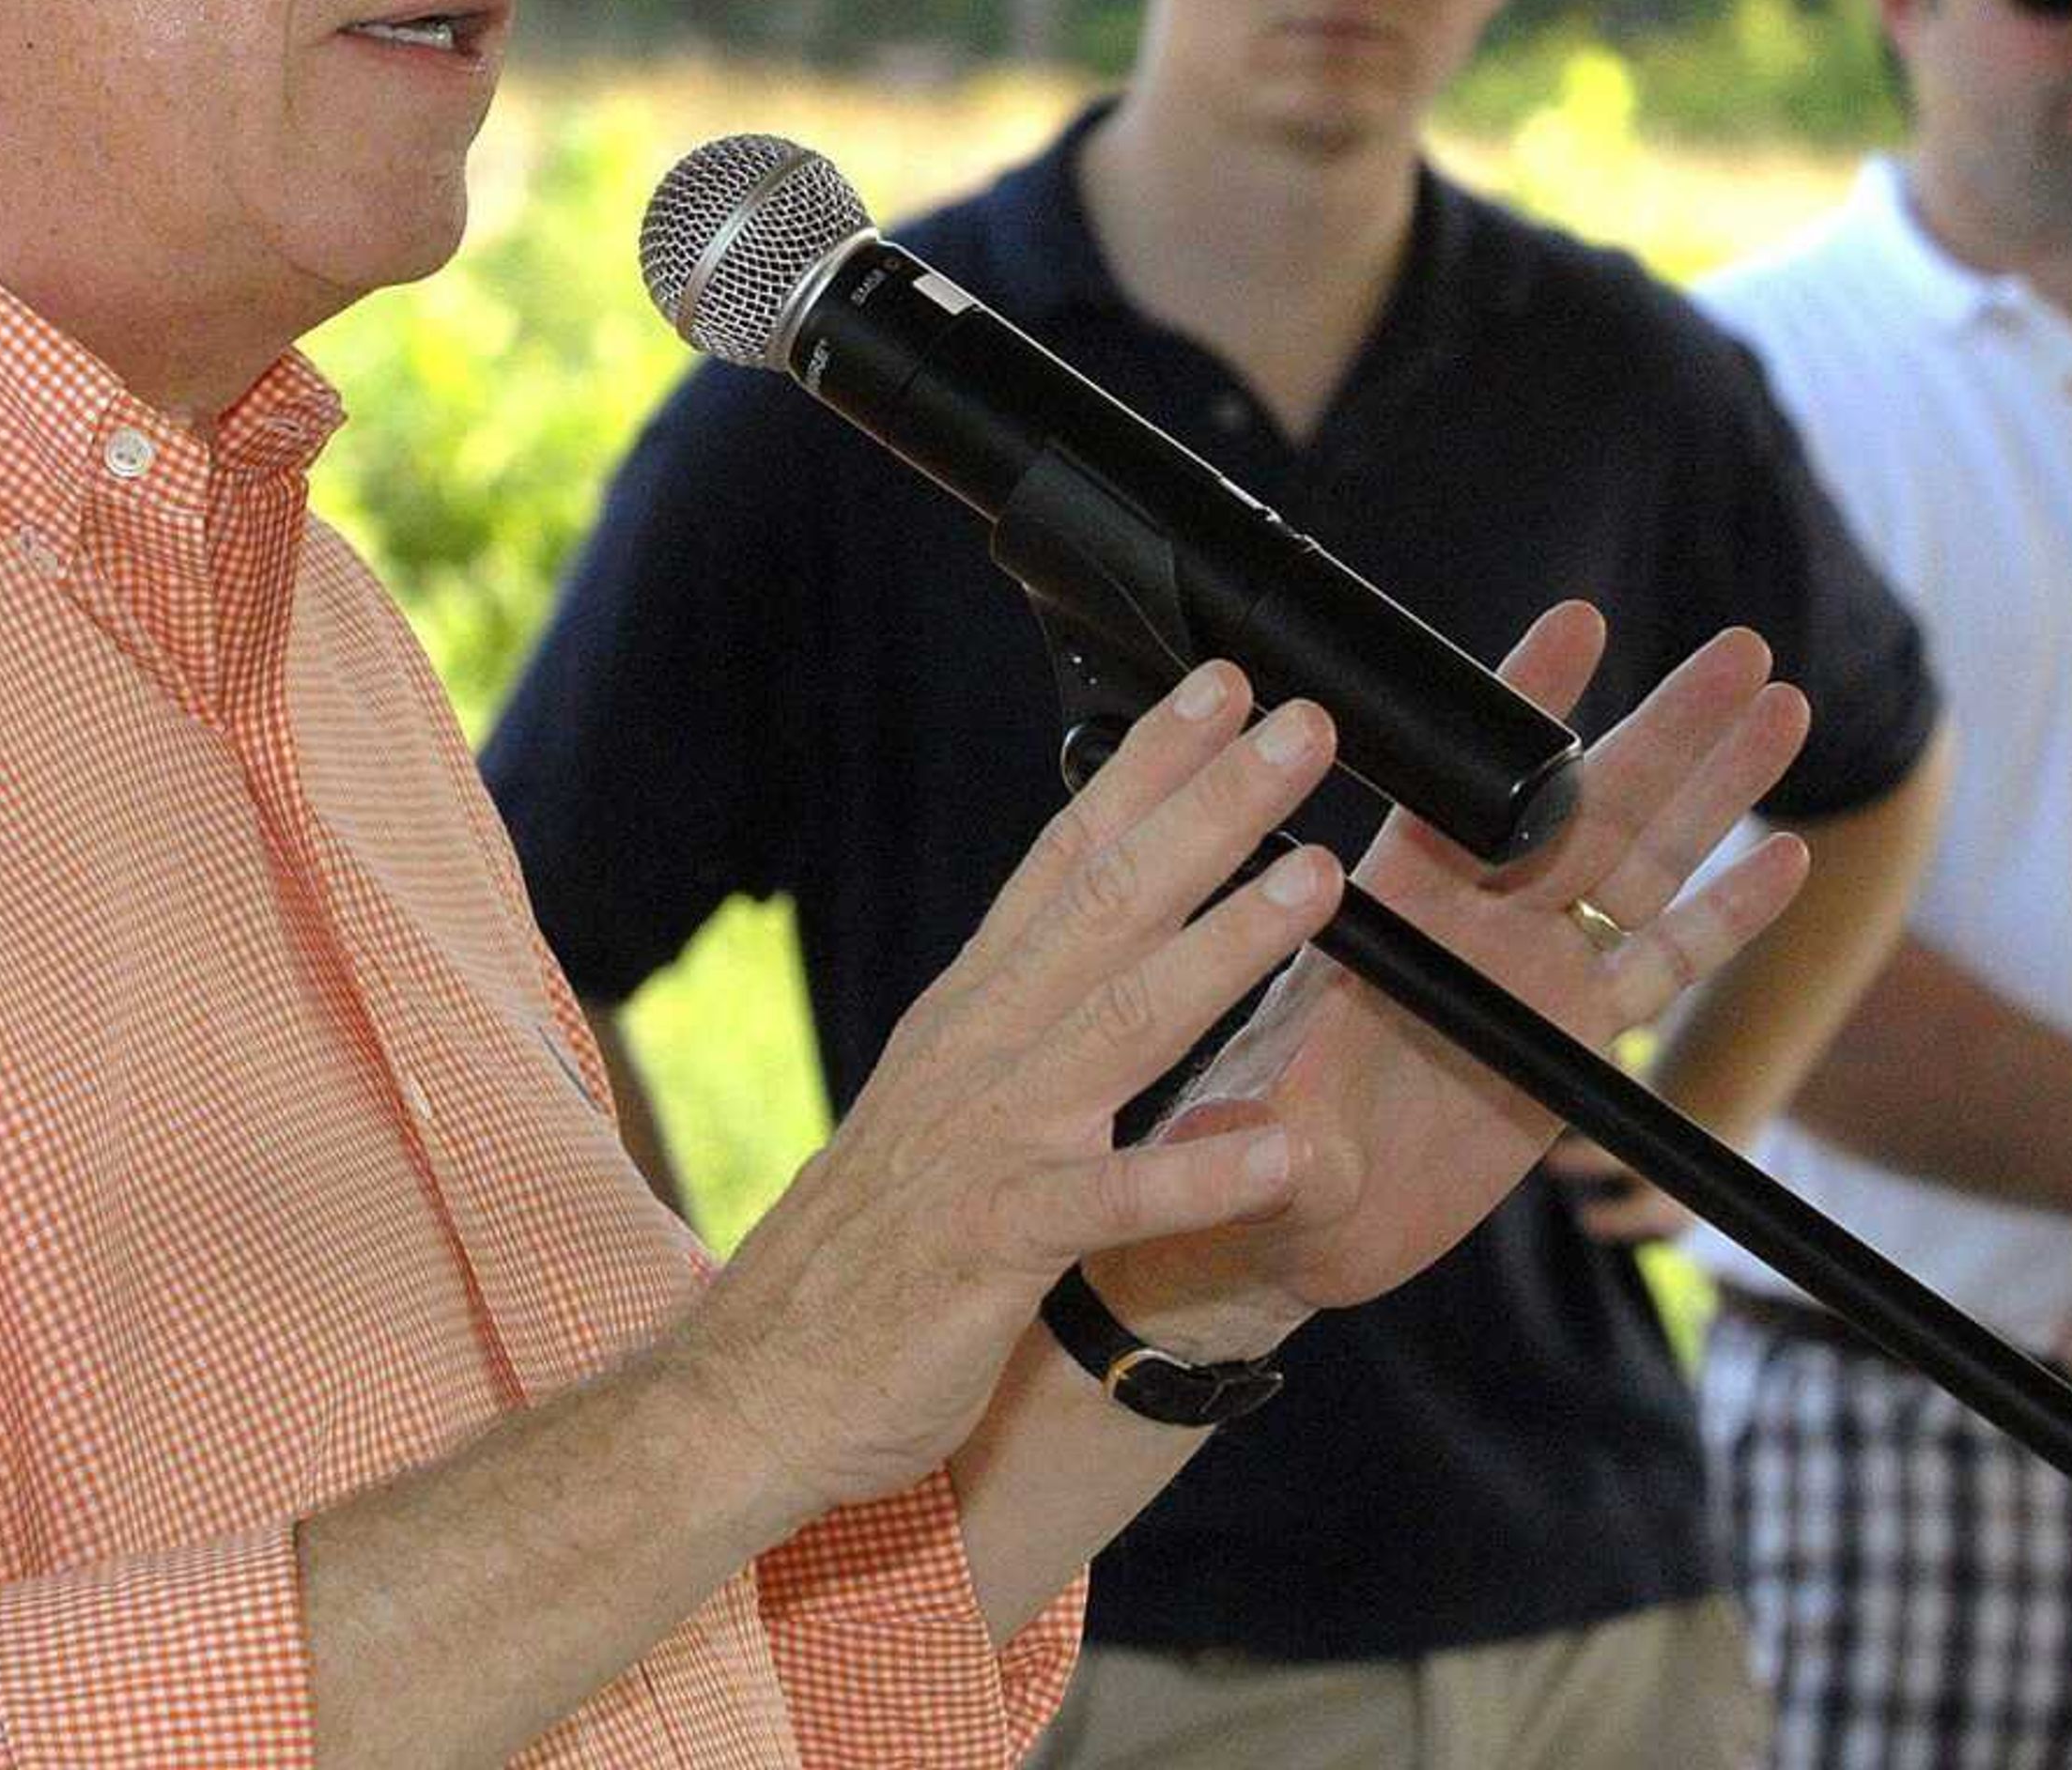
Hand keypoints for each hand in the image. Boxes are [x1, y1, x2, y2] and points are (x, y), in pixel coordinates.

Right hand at [665, 660, 1354, 1521]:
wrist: (753, 1385)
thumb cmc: (866, 1254)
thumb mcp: (942, 1106)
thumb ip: (1023, 1027)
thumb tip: (1104, 946)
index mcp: (970, 1013)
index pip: (1065, 860)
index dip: (1145, 768)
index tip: (1220, 687)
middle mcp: (979, 1052)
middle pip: (1109, 903)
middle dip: (1211, 808)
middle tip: (1302, 728)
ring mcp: (987, 1142)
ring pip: (1122, 1019)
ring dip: (1227, 944)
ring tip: (1319, 879)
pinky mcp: (996, 1246)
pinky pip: (1112, 1202)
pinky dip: (1196, 1170)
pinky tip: (1279, 1146)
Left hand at [1094, 604, 1810, 1348]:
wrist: (1302, 1224)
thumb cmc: (1260, 1156)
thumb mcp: (1262, 1144)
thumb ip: (1275, 1139)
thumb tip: (1253, 1141)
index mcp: (1394, 905)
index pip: (1463, 784)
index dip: (1522, 706)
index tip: (1579, 624)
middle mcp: (1474, 920)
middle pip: (1587, 803)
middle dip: (1665, 724)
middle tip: (1739, 648)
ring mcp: (1533, 971)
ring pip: (1643, 863)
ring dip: (1714, 789)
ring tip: (1783, 705)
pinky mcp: (1576, 1037)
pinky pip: (1664, 964)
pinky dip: (1726, 914)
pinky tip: (1786, 858)